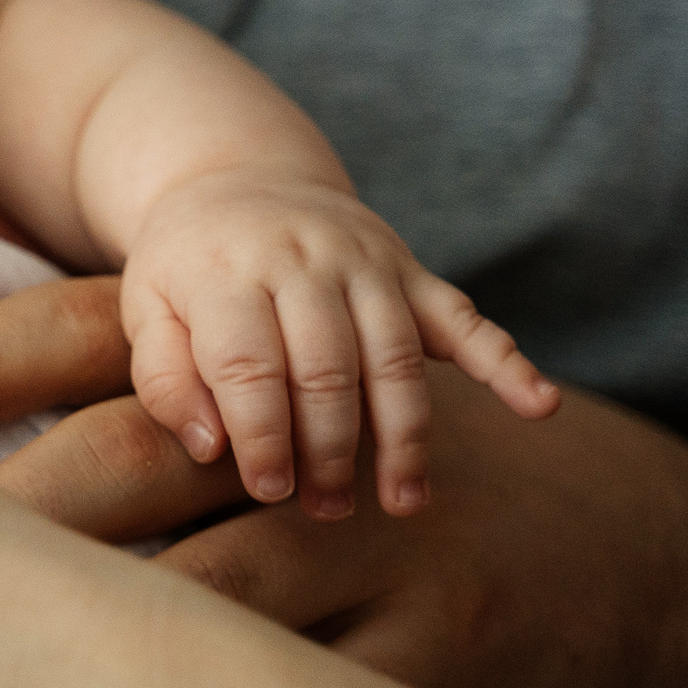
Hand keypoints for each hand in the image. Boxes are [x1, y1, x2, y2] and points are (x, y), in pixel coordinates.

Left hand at [0, 294, 687, 687]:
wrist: (604, 526)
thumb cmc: (351, 442)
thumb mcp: (256, 370)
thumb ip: (98, 349)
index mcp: (230, 345)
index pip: (69, 335)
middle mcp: (291, 419)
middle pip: (130, 451)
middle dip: (10, 504)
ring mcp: (368, 532)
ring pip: (216, 576)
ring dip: (107, 620)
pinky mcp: (435, 641)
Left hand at [119, 171, 556, 517]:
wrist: (235, 177)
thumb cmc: (187, 266)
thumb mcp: (148, 308)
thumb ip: (165, 375)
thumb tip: (212, 449)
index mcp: (225, 270)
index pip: (250, 366)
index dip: (263, 436)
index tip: (270, 489)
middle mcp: (302, 258)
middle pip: (328, 368)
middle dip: (331, 449)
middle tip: (327, 509)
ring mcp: (364, 260)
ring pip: (395, 357)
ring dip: (404, 436)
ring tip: (402, 502)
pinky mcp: (409, 268)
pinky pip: (465, 314)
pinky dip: (506, 360)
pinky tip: (539, 406)